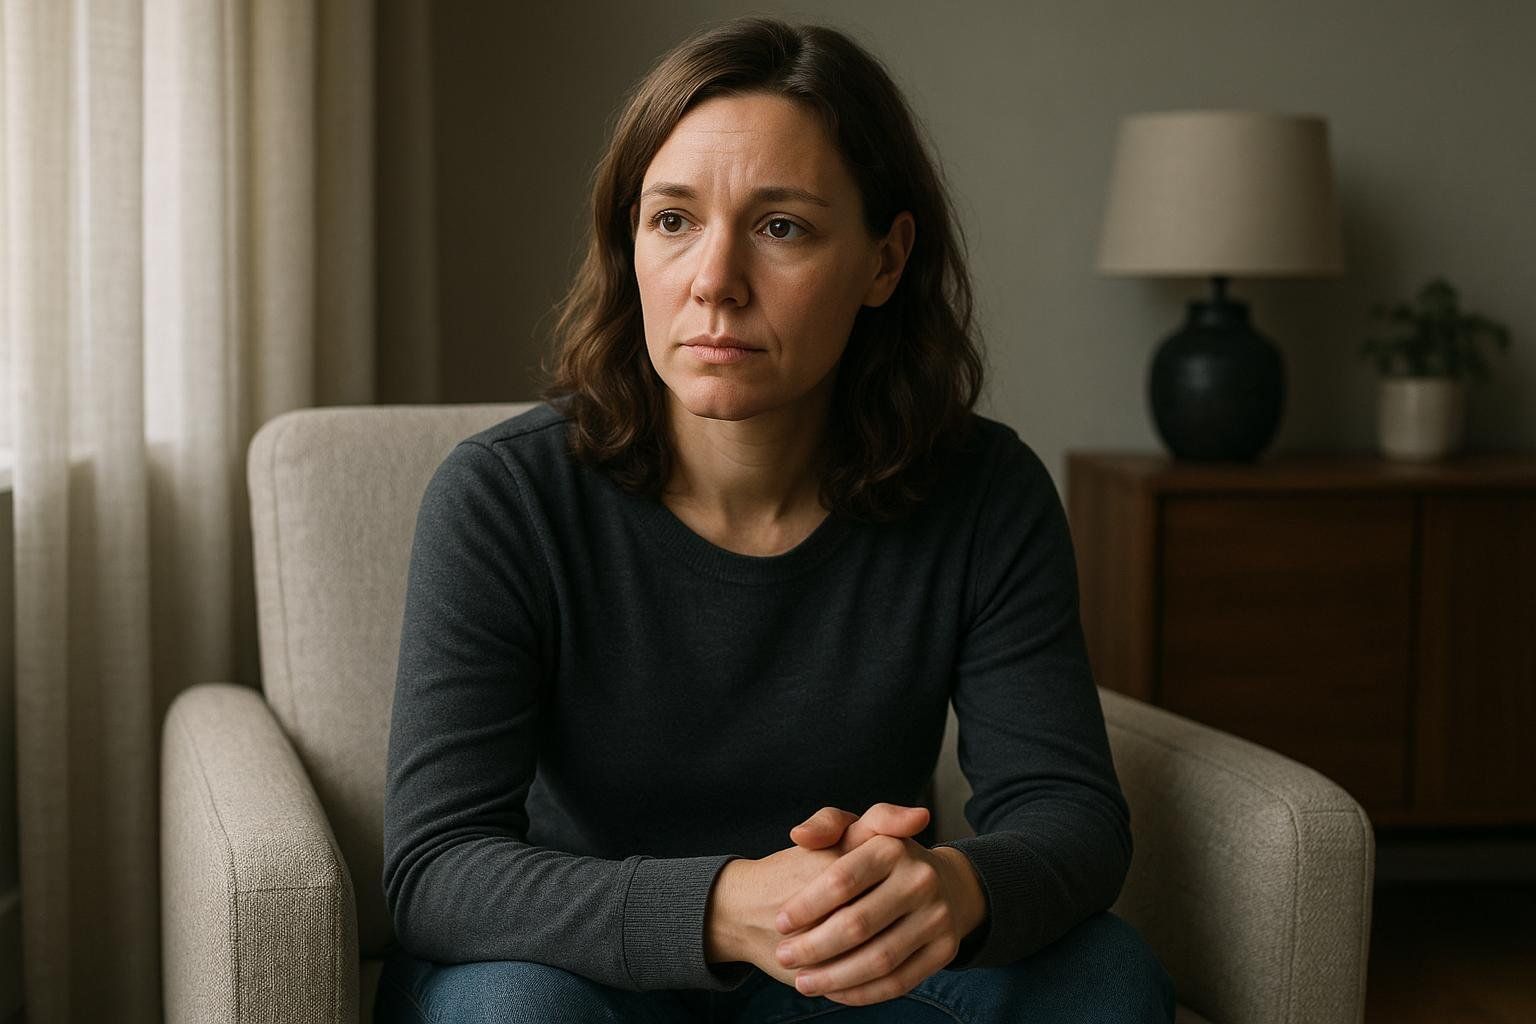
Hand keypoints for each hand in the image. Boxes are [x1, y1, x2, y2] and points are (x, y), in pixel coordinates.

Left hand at [773, 803, 987, 1005]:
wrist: (945, 884)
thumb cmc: (882, 858)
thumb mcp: (857, 830)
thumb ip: (825, 824)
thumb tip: (799, 836)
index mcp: (893, 848)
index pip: (841, 880)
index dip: (806, 905)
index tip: (780, 922)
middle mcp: (921, 880)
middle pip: (858, 924)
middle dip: (813, 946)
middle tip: (784, 956)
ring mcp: (938, 917)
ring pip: (878, 959)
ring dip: (834, 977)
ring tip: (803, 982)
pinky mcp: (946, 950)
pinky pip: (899, 981)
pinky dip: (863, 993)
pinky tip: (835, 991)